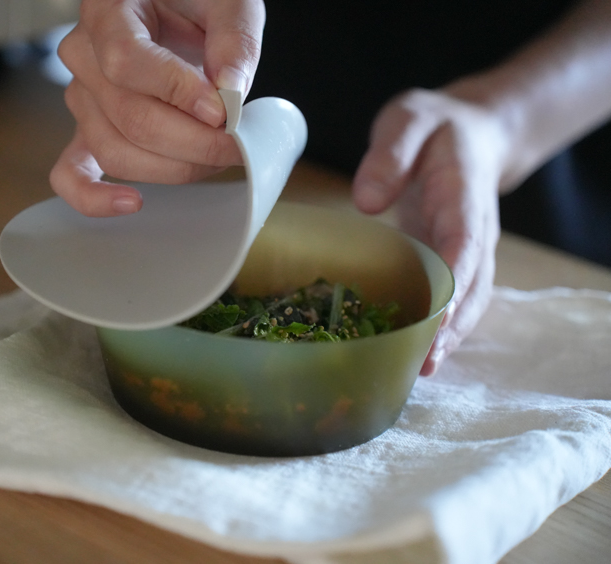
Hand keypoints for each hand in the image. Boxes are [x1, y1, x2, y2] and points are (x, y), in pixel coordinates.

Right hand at [50, 0, 264, 216]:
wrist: (173, 11)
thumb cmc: (195, 2)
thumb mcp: (227, 1)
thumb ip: (233, 38)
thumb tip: (231, 91)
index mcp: (109, 11)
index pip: (127, 62)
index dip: (178, 94)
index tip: (222, 112)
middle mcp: (84, 55)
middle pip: (129, 118)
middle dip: (193, 143)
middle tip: (236, 145)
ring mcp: (82, 97)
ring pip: (115, 151)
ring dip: (172, 168)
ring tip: (213, 158)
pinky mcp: (87, 130)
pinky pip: (71, 173)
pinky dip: (95, 198)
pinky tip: (132, 203)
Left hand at [353, 88, 509, 374]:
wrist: (468, 132)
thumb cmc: (434, 126)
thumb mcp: (409, 120)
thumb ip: (390, 153)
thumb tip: (367, 202)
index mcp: (464, 198)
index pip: (465, 246)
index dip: (453, 285)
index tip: (437, 319)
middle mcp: (473, 231)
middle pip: (472, 287)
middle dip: (451, 327)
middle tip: (423, 363)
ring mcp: (466, 248)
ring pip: (466, 299)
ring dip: (447, 335)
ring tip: (418, 370)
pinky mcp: (450, 257)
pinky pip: (450, 295)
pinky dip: (437, 323)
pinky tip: (411, 348)